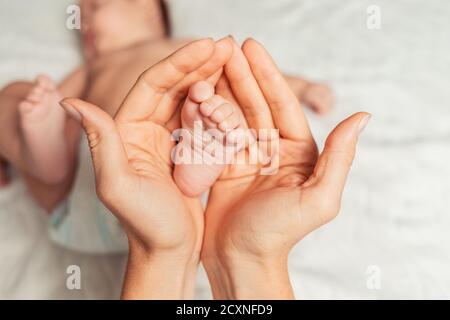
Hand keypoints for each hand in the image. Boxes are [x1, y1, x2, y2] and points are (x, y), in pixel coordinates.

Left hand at [60, 38, 232, 298]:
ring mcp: (167, 139)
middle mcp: (144, 130)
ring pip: (189, 99)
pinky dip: (217, 105)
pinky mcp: (187, 151)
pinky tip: (234, 92)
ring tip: (234, 60)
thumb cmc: (146, 225)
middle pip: (173, 86)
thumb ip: (100, 141)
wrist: (169, 251)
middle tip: (227, 45)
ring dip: (211, 79)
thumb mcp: (118, 184)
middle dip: (199, 64)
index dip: (180, 63)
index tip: (208, 46)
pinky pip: (202, 120)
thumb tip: (70, 101)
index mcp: (126, 132)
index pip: (153, 86)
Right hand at [202, 38, 369, 298]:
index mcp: (299, 152)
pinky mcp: (222, 165)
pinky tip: (196, 94)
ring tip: (207, 62)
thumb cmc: (279, 235)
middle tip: (225, 44)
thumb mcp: (319, 199)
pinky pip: (214, 134)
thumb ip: (340, 157)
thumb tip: (362, 117)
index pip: (282, 104)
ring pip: (233, 114)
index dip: (267, 75)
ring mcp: (246, 156)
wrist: (241, 260)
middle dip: (242, 74)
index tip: (250, 48)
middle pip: (256, 103)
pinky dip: (205, 114)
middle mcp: (273, 150)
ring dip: (222, 88)